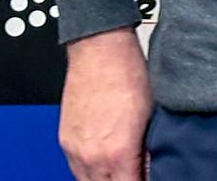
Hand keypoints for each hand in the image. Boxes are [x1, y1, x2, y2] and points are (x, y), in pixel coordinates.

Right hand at [59, 28, 152, 180]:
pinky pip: (75, 169)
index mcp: (118, 153)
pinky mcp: (64, 141)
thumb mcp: (151, 115)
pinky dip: (90, 171)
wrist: (99, 49)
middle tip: (134, 173)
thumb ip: (149, 151)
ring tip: (121, 170)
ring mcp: (75, 150)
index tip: (147, 178)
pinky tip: (104, 162)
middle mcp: (92, 157)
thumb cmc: (127, 74)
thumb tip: (151, 168)